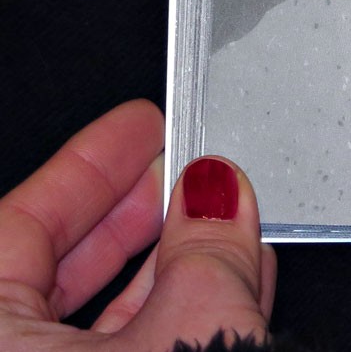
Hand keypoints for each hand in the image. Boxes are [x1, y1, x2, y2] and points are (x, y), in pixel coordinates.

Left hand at [0, 99, 274, 348]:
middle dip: (134, 213)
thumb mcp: (194, 320)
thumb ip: (205, 244)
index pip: (20, 225)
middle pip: (57, 272)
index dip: (90, 165)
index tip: (139, 127)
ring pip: (92, 324)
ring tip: (224, 224)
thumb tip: (218, 191)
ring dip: (169, 268)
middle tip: (181, 168)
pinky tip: (228, 284)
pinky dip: (172, 321)